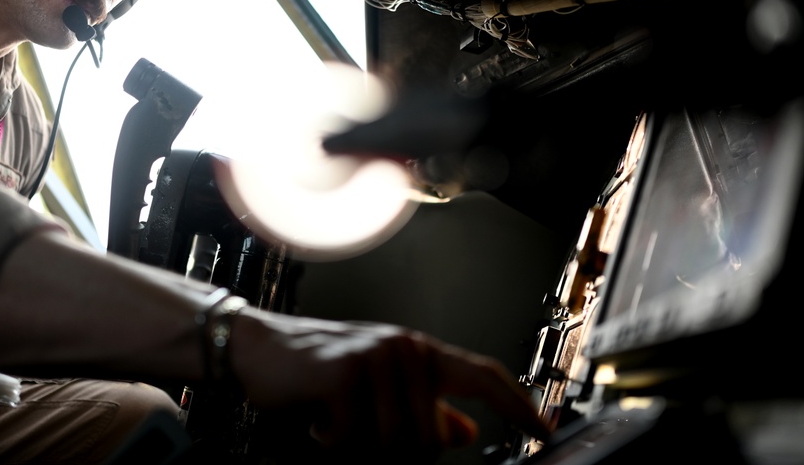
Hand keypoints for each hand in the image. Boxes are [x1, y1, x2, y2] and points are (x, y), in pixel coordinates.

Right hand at [230, 311, 549, 455]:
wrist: (260, 349)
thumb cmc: (319, 370)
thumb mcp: (378, 388)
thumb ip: (424, 408)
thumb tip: (463, 430)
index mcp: (418, 352)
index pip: (483, 375)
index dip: (518, 405)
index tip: (543, 430)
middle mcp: (405, 349)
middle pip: (429, 439)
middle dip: (393, 455)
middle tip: (357, 438)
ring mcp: (376, 358)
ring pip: (394, 445)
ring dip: (357, 451)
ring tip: (335, 425)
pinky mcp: (345, 374)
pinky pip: (354, 441)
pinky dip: (330, 444)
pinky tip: (317, 421)